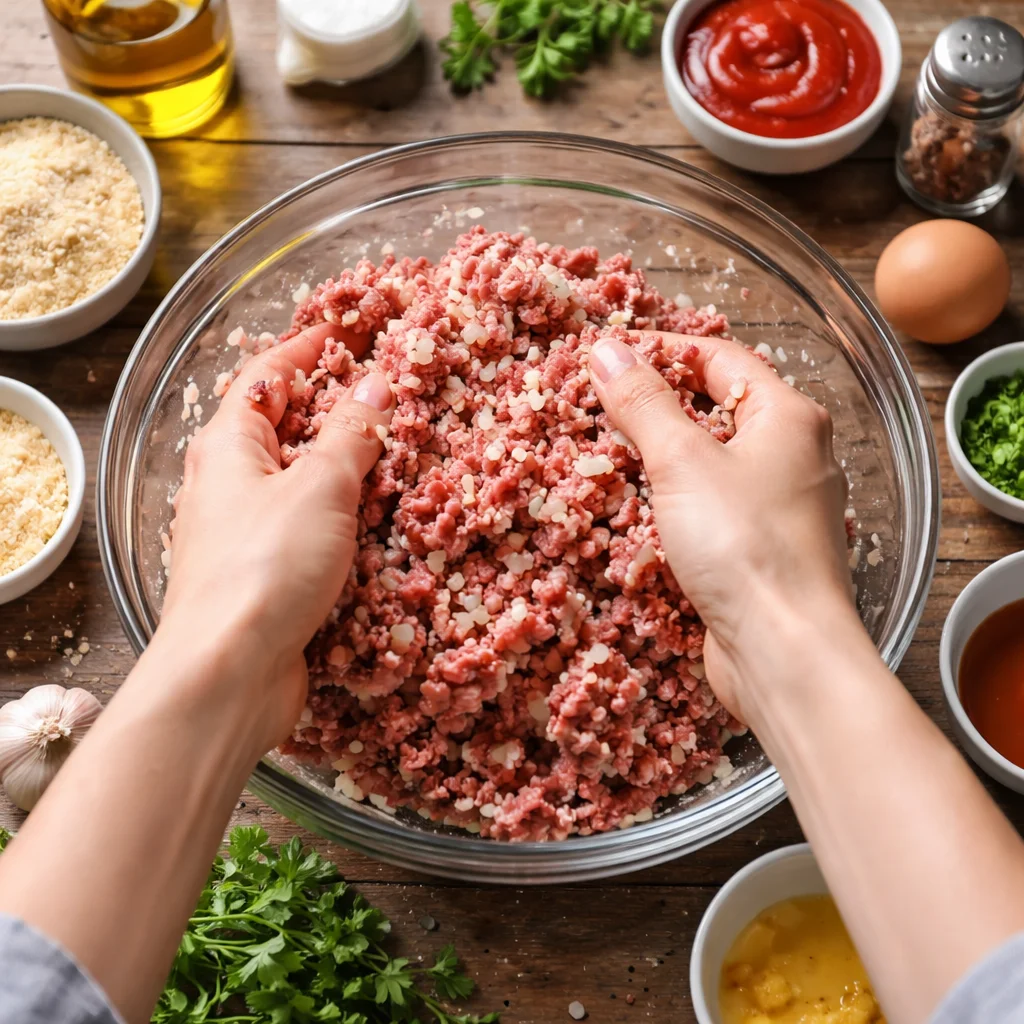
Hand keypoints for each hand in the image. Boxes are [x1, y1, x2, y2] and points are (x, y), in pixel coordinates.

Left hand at [159, 323, 393, 753]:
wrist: (228, 674)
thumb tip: (376, 384)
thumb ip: (352, 434)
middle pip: (285, 428)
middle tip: (390, 396)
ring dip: (346, 471)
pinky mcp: (266, 577)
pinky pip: (310, 533)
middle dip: (335, 411)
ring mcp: (246, 534)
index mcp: (228, 444)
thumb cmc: (264, 567)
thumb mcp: (319, 487)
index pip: (267, 374)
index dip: (308, 349)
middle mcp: (229, 484)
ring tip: (399, 457)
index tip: (348, 333)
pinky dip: (344, 522)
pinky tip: (381, 527)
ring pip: (301, 485)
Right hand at [589, 331, 852, 723]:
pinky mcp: (763, 551)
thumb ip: (642, 403)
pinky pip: (713, 510)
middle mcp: (794, 456)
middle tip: (598, 403)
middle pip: (715, 409)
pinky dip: (674, 504)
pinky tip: (638, 515)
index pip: (719, 358)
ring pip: (711, 463)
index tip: (606, 353)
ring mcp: (781, 507)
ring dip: (660, 457)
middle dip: (655, 405)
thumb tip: (606, 349)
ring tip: (605, 454)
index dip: (661, 349)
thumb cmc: (745, 547)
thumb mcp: (683, 462)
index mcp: (789, 417)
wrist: (786, 652)